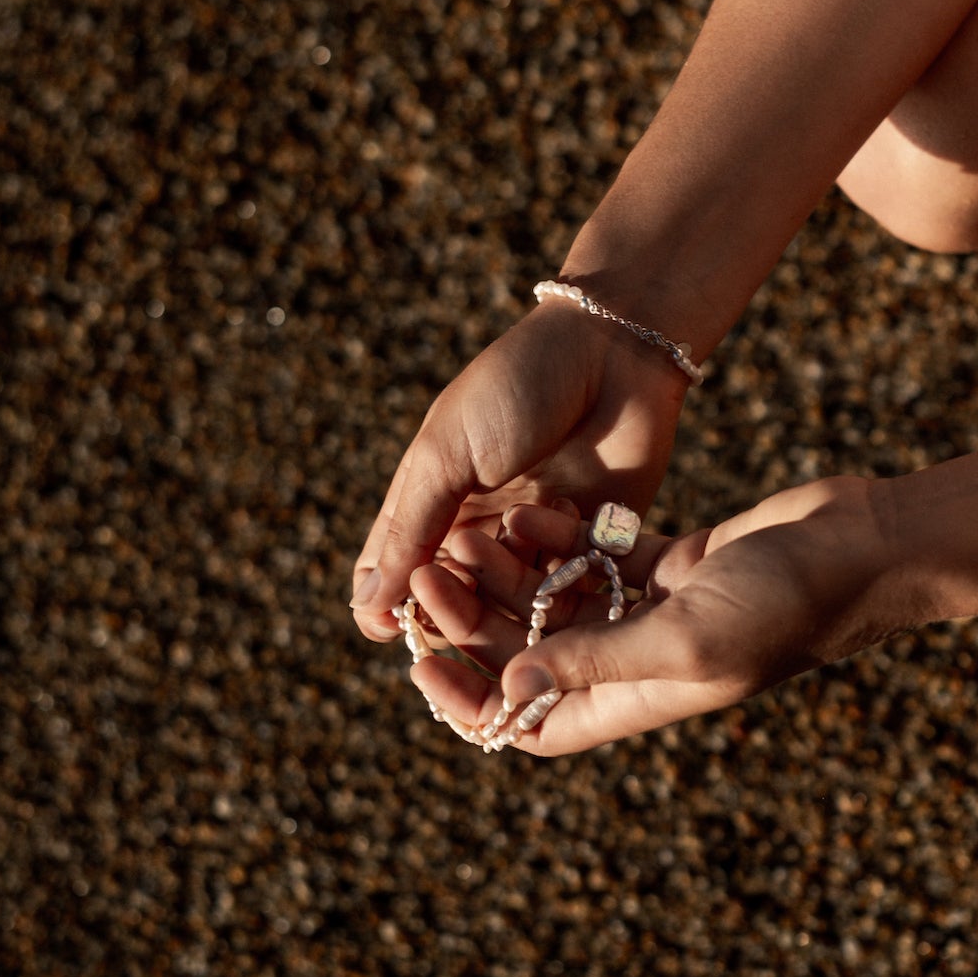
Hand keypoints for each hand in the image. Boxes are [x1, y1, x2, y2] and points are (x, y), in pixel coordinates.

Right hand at [350, 301, 689, 639]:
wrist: (611, 352)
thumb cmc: (514, 387)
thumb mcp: (447, 452)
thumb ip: (411, 529)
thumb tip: (365, 605)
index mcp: (431, 502)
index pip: (392, 575)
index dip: (385, 606)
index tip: (390, 624)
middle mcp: (479, 530)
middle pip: (452, 599)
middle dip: (451, 606)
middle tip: (459, 591)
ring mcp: (535, 540)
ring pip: (509, 603)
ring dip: (506, 589)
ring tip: (514, 542)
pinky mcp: (589, 546)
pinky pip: (566, 590)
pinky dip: (559, 575)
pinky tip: (562, 526)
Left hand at [406, 480, 895, 753]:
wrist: (863, 543)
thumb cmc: (789, 598)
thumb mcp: (686, 636)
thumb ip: (598, 660)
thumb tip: (509, 693)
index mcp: (641, 697)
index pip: (532, 722)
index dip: (472, 704)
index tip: (421, 663)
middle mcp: (641, 661)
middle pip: (533, 657)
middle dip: (477, 623)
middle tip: (430, 580)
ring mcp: (655, 611)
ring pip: (558, 602)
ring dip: (509, 577)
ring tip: (465, 537)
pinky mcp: (671, 563)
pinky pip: (594, 559)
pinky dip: (556, 541)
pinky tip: (525, 515)